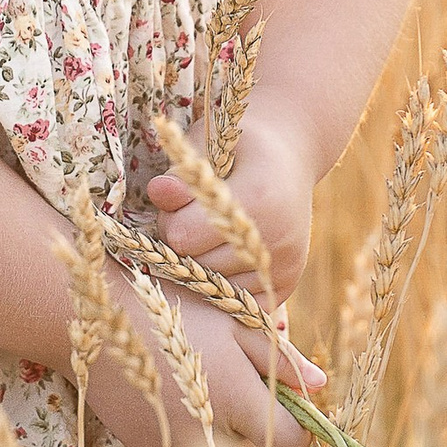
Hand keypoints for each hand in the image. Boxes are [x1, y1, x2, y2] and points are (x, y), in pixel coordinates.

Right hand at [87, 284, 324, 446]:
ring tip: (196, 384)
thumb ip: (279, 358)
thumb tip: (320, 386)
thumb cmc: (166, 308)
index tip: (284, 400)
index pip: (294, 446)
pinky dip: (192, 439)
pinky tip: (173, 398)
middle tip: (227, 376)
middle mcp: (209, 439)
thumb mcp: (231, 320)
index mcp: (236, 402)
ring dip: (223, 432)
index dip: (297, 426)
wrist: (88, 320)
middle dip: (254, 421)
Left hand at [143, 104, 313, 310]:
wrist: (290, 154)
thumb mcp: (208, 147)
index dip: (170, 221)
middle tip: (194, 219)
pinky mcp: (286, 283)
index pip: (182, 236)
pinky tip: (225, 257)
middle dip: (184, 245)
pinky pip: (236, 301)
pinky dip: (224, 284)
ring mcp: (284, 266)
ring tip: (213, 235)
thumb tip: (157, 192)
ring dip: (203, 266)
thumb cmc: (238, 145)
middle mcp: (276, 239)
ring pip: (213, 289)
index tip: (179, 203)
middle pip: (196, 266)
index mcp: (257, 199)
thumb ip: (180, 174)